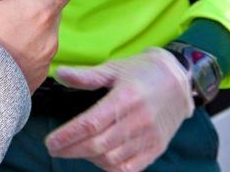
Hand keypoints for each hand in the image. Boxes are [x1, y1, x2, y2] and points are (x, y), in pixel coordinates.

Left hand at [45, 48, 193, 171]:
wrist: (179, 80)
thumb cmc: (141, 72)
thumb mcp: (113, 68)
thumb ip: (86, 75)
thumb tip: (60, 73)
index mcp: (125, 98)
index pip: (91, 123)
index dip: (68, 136)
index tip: (50, 143)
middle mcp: (139, 120)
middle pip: (98, 145)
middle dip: (71, 150)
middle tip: (54, 149)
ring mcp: (150, 137)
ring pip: (112, 159)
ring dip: (89, 158)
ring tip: (75, 149)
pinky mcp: (157, 148)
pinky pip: (130, 168)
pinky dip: (110, 167)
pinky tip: (98, 157)